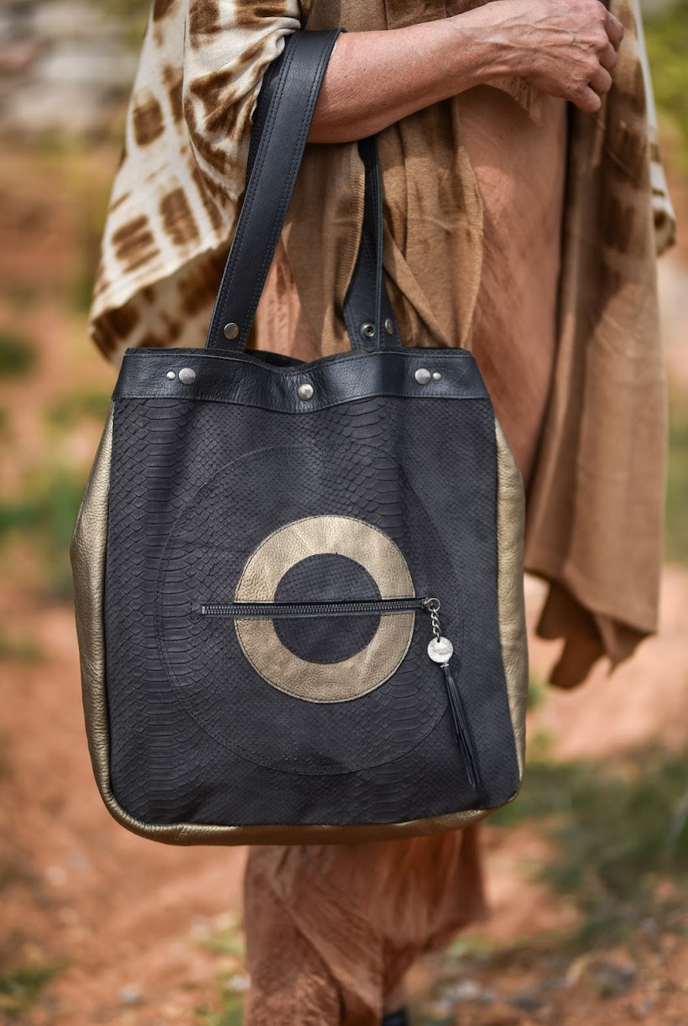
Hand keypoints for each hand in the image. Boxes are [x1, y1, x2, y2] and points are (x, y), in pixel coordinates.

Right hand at [460, 0, 624, 112]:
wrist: (510, 37)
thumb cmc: (525, 16)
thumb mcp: (560, 1)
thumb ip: (578, 13)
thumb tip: (575, 23)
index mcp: (597, 14)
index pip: (617, 36)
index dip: (606, 46)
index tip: (594, 53)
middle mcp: (598, 39)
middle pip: (610, 61)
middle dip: (596, 66)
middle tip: (575, 68)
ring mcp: (589, 65)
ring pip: (605, 83)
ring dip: (592, 86)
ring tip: (573, 83)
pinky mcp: (575, 87)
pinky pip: (593, 104)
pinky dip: (586, 103)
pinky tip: (576, 99)